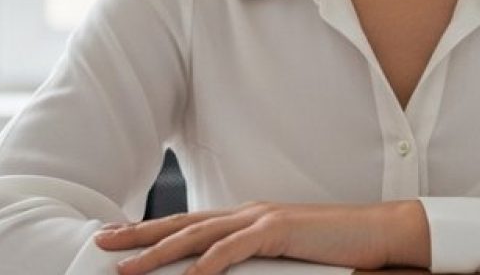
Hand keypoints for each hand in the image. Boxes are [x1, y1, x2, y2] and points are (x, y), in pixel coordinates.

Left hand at [94, 200, 429, 274]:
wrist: (378, 232)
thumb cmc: (334, 250)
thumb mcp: (284, 259)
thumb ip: (251, 265)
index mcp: (246, 218)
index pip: (188, 225)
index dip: (150, 232)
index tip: (117, 240)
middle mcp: (247, 213)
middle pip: (181, 224)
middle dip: (138, 235)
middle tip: (102, 243)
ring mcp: (261, 218)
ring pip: (197, 236)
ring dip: (158, 253)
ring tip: (127, 267)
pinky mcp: (279, 230)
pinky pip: (233, 249)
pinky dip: (206, 264)